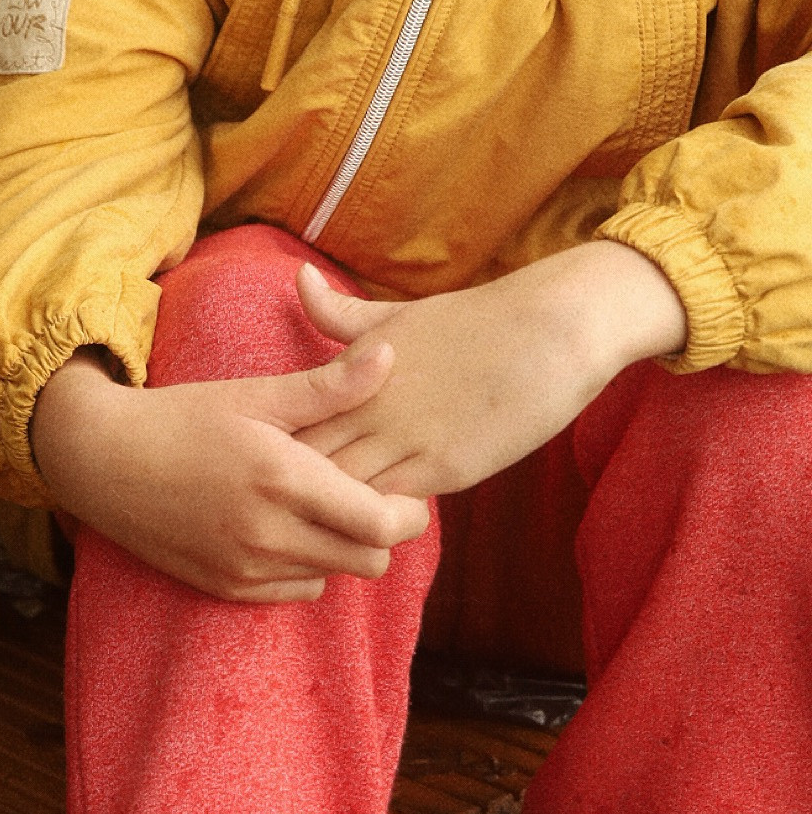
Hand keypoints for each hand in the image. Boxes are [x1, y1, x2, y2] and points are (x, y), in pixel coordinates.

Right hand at [29, 345, 431, 602]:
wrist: (103, 459)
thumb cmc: (183, 416)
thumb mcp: (255, 394)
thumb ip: (329, 386)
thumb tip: (389, 355)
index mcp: (283, 479)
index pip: (383, 525)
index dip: (408, 510)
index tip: (404, 485)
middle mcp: (269, 534)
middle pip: (370, 559)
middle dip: (380, 531)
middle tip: (364, 492)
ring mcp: (247, 568)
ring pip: (335, 575)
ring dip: (340, 546)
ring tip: (319, 504)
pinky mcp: (228, 588)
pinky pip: (297, 589)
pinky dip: (304, 563)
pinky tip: (283, 525)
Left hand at [292, 243, 687, 501]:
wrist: (546, 332)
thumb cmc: (474, 322)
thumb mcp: (396, 315)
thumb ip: (342, 315)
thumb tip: (299, 279)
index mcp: (352, 370)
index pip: (291, 421)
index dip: (273, 452)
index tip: (267, 473)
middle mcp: (369, 405)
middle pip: (303, 462)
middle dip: (289, 492)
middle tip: (282, 515)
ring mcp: (405, 438)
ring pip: (342, 492)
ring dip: (330, 514)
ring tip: (320, 534)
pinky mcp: (443, 467)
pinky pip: (391, 508)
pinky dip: (375, 522)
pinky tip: (370, 533)